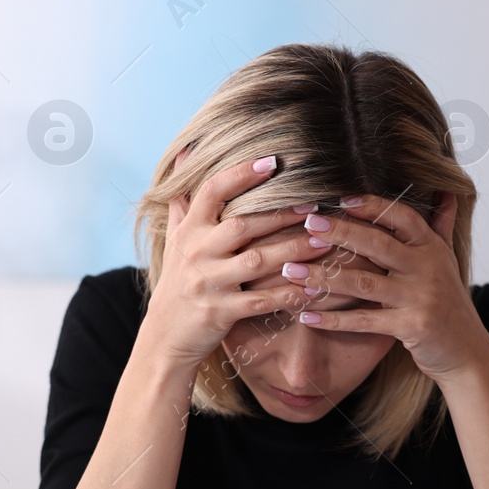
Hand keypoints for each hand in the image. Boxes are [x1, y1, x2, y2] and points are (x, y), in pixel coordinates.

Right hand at [144, 151, 330, 369]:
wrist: (164, 336)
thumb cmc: (178, 282)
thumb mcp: (175, 239)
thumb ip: (184, 198)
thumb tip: (187, 151)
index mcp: (189, 230)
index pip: (212, 192)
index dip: (241, 174)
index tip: (273, 162)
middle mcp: (196, 252)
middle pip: (242, 225)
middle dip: (280, 214)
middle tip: (316, 204)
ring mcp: (208, 283)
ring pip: (256, 262)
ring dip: (292, 250)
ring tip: (324, 241)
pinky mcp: (220, 312)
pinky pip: (260, 301)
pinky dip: (288, 294)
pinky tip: (313, 288)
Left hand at [283, 192, 488, 383]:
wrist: (468, 353)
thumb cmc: (451, 305)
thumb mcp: (449, 261)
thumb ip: (442, 225)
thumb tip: (446, 190)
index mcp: (432, 248)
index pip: (402, 217)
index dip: (373, 206)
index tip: (341, 199)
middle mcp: (428, 268)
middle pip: (378, 244)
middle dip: (340, 232)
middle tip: (308, 224)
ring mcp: (420, 298)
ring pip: (364, 282)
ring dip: (324, 277)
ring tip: (292, 271)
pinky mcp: (411, 327)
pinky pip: (364, 321)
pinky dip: (334, 319)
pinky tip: (307, 315)